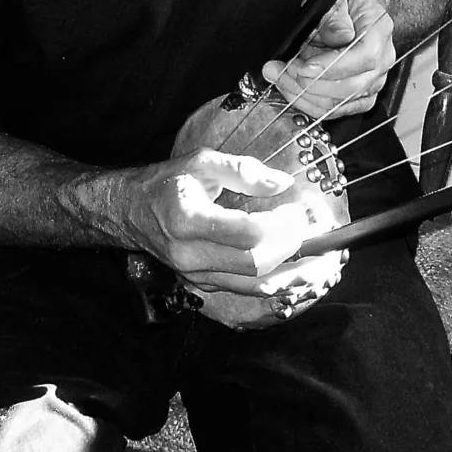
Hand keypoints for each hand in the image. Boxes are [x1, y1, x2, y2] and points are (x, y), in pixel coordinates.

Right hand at [126, 149, 331, 293]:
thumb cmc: (167, 182)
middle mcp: (189, 255)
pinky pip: (243, 290)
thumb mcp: (202, 161)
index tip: (300, 211)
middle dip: (292, 249)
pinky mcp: (200, 285)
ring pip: (252, 284)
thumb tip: (282, 184)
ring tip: (320, 261)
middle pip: (254, 263)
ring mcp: (193, 275)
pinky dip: (274, 282)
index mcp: (188, 220)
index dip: (280, 225)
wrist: (131, 211)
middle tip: (316, 232)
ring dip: (290, 274)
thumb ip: (243, 170)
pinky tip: (296, 273)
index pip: (246, 232)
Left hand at [261, 0, 394, 119]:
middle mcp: (382, 60)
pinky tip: (290, 89)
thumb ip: (335, 16)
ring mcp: (373, 82)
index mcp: (379, 31)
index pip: (363, 58)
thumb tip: (339, 35)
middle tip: (279, 70)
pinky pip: (333, 110)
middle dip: (308, 83)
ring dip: (302, 94)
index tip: (302, 67)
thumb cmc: (344, 3)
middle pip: (350, 87)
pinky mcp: (360, 97)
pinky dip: (307, 103)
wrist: (352, 12)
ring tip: (278, 76)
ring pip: (338, 103)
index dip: (331, 67)